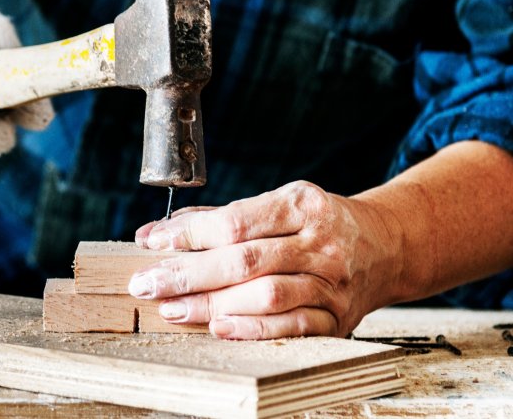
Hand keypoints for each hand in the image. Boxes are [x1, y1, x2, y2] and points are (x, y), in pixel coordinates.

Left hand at [130, 181, 403, 339]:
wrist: (386, 247)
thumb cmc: (316, 224)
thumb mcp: (277, 205)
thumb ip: (217, 219)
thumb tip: (154, 234)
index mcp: (303, 204)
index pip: (236, 221)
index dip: (189, 234)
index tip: (152, 242)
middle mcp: (320, 243)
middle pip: (245, 260)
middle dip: (188, 274)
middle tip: (146, 284)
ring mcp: (331, 282)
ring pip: (266, 295)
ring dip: (211, 305)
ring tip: (172, 309)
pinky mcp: (337, 317)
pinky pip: (292, 327)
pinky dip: (252, 329)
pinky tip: (217, 327)